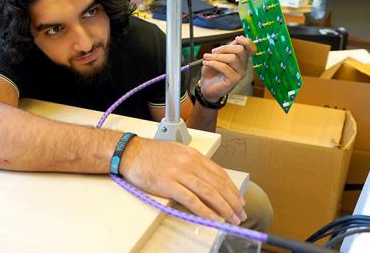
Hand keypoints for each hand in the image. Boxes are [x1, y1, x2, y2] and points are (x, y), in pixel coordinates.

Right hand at [120, 137, 246, 224]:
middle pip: (217, 184)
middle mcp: (190, 163)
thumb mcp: (177, 152)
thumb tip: (205, 179)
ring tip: (231, 219)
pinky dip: (205, 211)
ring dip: (223, 208)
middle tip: (240, 214)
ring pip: (209, 192)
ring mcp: (180, 173)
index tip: (239, 200)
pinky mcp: (169, 184)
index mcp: (193, 155)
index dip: (232, 189)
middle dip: (232, 202)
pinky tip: (213, 219)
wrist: (131, 152)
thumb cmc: (151, 153)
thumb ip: (192, 163)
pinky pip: (191, 200)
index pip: (219, 173)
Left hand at [199, 35, 256, 101]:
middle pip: (240, 50)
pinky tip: (206, 63)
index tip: (237, 38)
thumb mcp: (219, 56)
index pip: (251, 49)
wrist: (206, 87)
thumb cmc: (212, 72)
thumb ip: (227, 49)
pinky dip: (213, 63)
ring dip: (216, 56)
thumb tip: (237, 39)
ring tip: (206, 58)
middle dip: (224, 48)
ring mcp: (240, 73)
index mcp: (241, 59)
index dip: (247, 42)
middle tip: (213, 52)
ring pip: (232, 58)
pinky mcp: (234, 80)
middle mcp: (243, 66)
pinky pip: (225, 68)